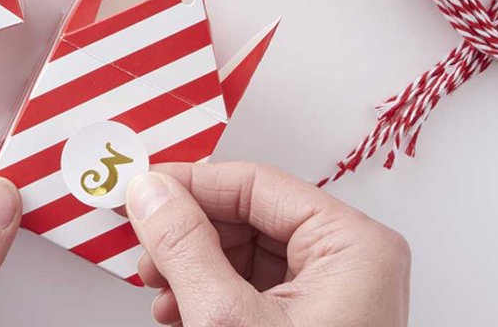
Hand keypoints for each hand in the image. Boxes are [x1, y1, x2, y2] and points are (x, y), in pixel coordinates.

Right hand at [125, 162, 409, 326]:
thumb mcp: (227, 323)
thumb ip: (185, 247)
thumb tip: (152, 193)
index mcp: (354, 247)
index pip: (259, 185)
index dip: (193, 183)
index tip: (143, 188)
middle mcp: (354, 265)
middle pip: (254, 219)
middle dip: (191, 234)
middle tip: (144, 244)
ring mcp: (338, 300)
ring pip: (251, 256)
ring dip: (196, 268)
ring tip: (158, 289)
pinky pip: (259, 292)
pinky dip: (213, 298)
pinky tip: (180, 314)